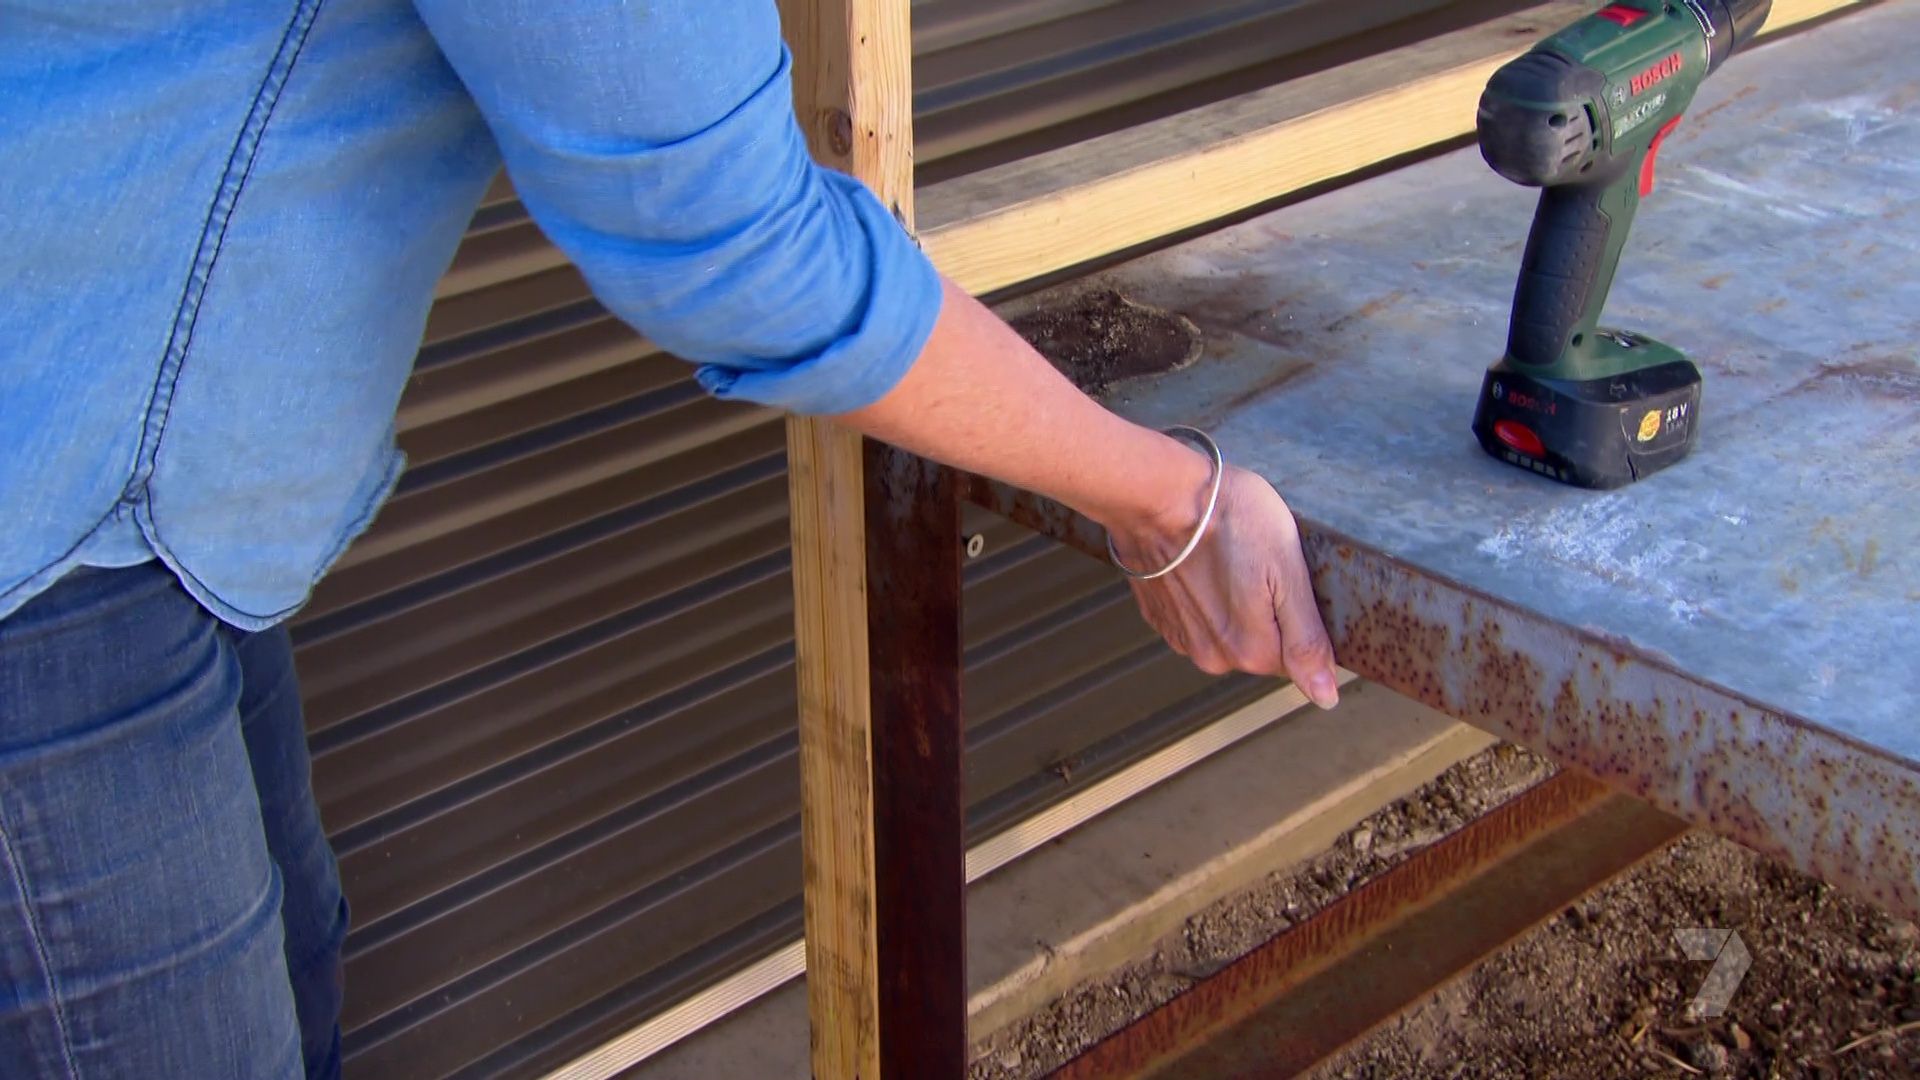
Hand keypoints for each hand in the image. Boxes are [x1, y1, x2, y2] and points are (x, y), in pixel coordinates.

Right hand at [1110, 465, 1341, 707]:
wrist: (1158, 495)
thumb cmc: (1228, 518)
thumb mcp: (1287, 570)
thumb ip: (1307, 640)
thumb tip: (1325, 696)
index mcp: (1251, 650)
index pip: (1295, 656)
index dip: (1298, 614)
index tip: (1285, 578)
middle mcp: (1213, 656)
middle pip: (1260, 646)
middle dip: (1266, 611)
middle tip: (1258, 562)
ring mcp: (1181, 637)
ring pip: (1226, 632)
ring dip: (1232, 603)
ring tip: (1228, 558)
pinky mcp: (1159, 616)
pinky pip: (1196, 618)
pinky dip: (1202, 595)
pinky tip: (1202, 562)